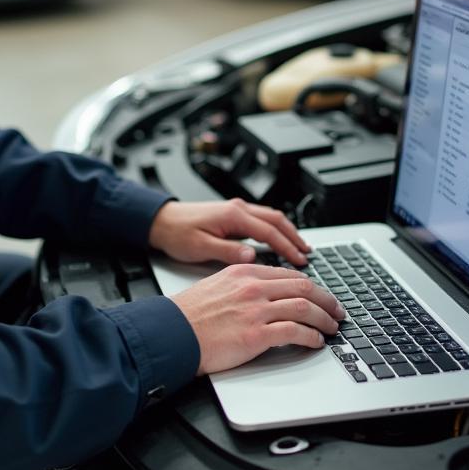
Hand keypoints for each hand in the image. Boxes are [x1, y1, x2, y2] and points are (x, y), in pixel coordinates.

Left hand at [148, 198, 309, 266]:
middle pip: (276, 219)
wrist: (161, 221)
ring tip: (299, 247)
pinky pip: (261, 219)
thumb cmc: (177, 234)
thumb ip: (228, 251)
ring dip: (286, 231)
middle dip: (294, 236)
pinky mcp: (232, 214)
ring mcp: (235, 210)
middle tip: (307, 253)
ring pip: (270, 217)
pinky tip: (278, 240)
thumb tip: (252, 256)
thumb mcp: (201, 247)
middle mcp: (237, 209)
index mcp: (232, 216)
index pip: (268, 231)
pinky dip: (274, 229)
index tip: (300, 260)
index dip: (287, 246)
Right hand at [172, 264, 346, 374]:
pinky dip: (311, 337)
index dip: (311, 286)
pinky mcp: (256, 334)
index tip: (320, 295)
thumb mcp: (217, 285)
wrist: (172, 332)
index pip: (288, 274)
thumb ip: (242, 286)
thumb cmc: (189, 314)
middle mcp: (253, 286)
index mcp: (244, 271)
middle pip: (303, 286)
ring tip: (331, 328)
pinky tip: (315, 342)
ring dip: (324, 319)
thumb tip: (264, 295)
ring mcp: (256, 309)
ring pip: (304, 307)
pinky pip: (294, 332)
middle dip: (326, 300)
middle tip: (336, 311)